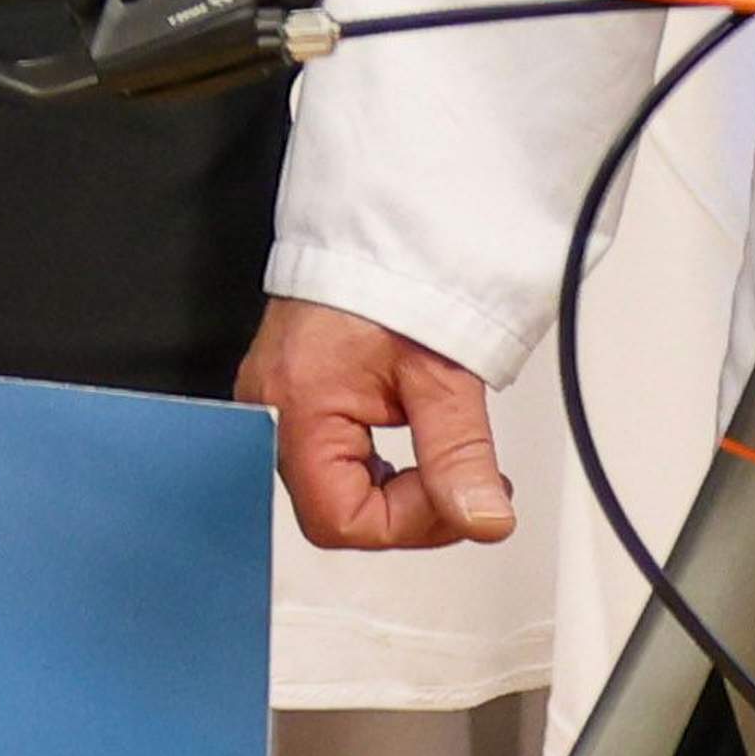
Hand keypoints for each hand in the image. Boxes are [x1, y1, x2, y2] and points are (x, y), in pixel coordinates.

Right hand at [244, 296, 517, 553]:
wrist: (378, 234)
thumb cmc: (389, 282)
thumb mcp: (439, 375)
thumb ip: (459, 454)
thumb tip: (482, 520)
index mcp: (298, 410)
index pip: (341, 520)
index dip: (410, 522)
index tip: (458, 491)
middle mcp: (272, 416)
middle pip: (337, 513)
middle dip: (411, 509)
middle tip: (464, 482)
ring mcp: (278, 410)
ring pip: (337, 493)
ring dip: (400, 491)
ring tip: (443, 457)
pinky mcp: (294, 401)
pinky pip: (334, 462)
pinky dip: (382, 468)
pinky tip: (412, 445)